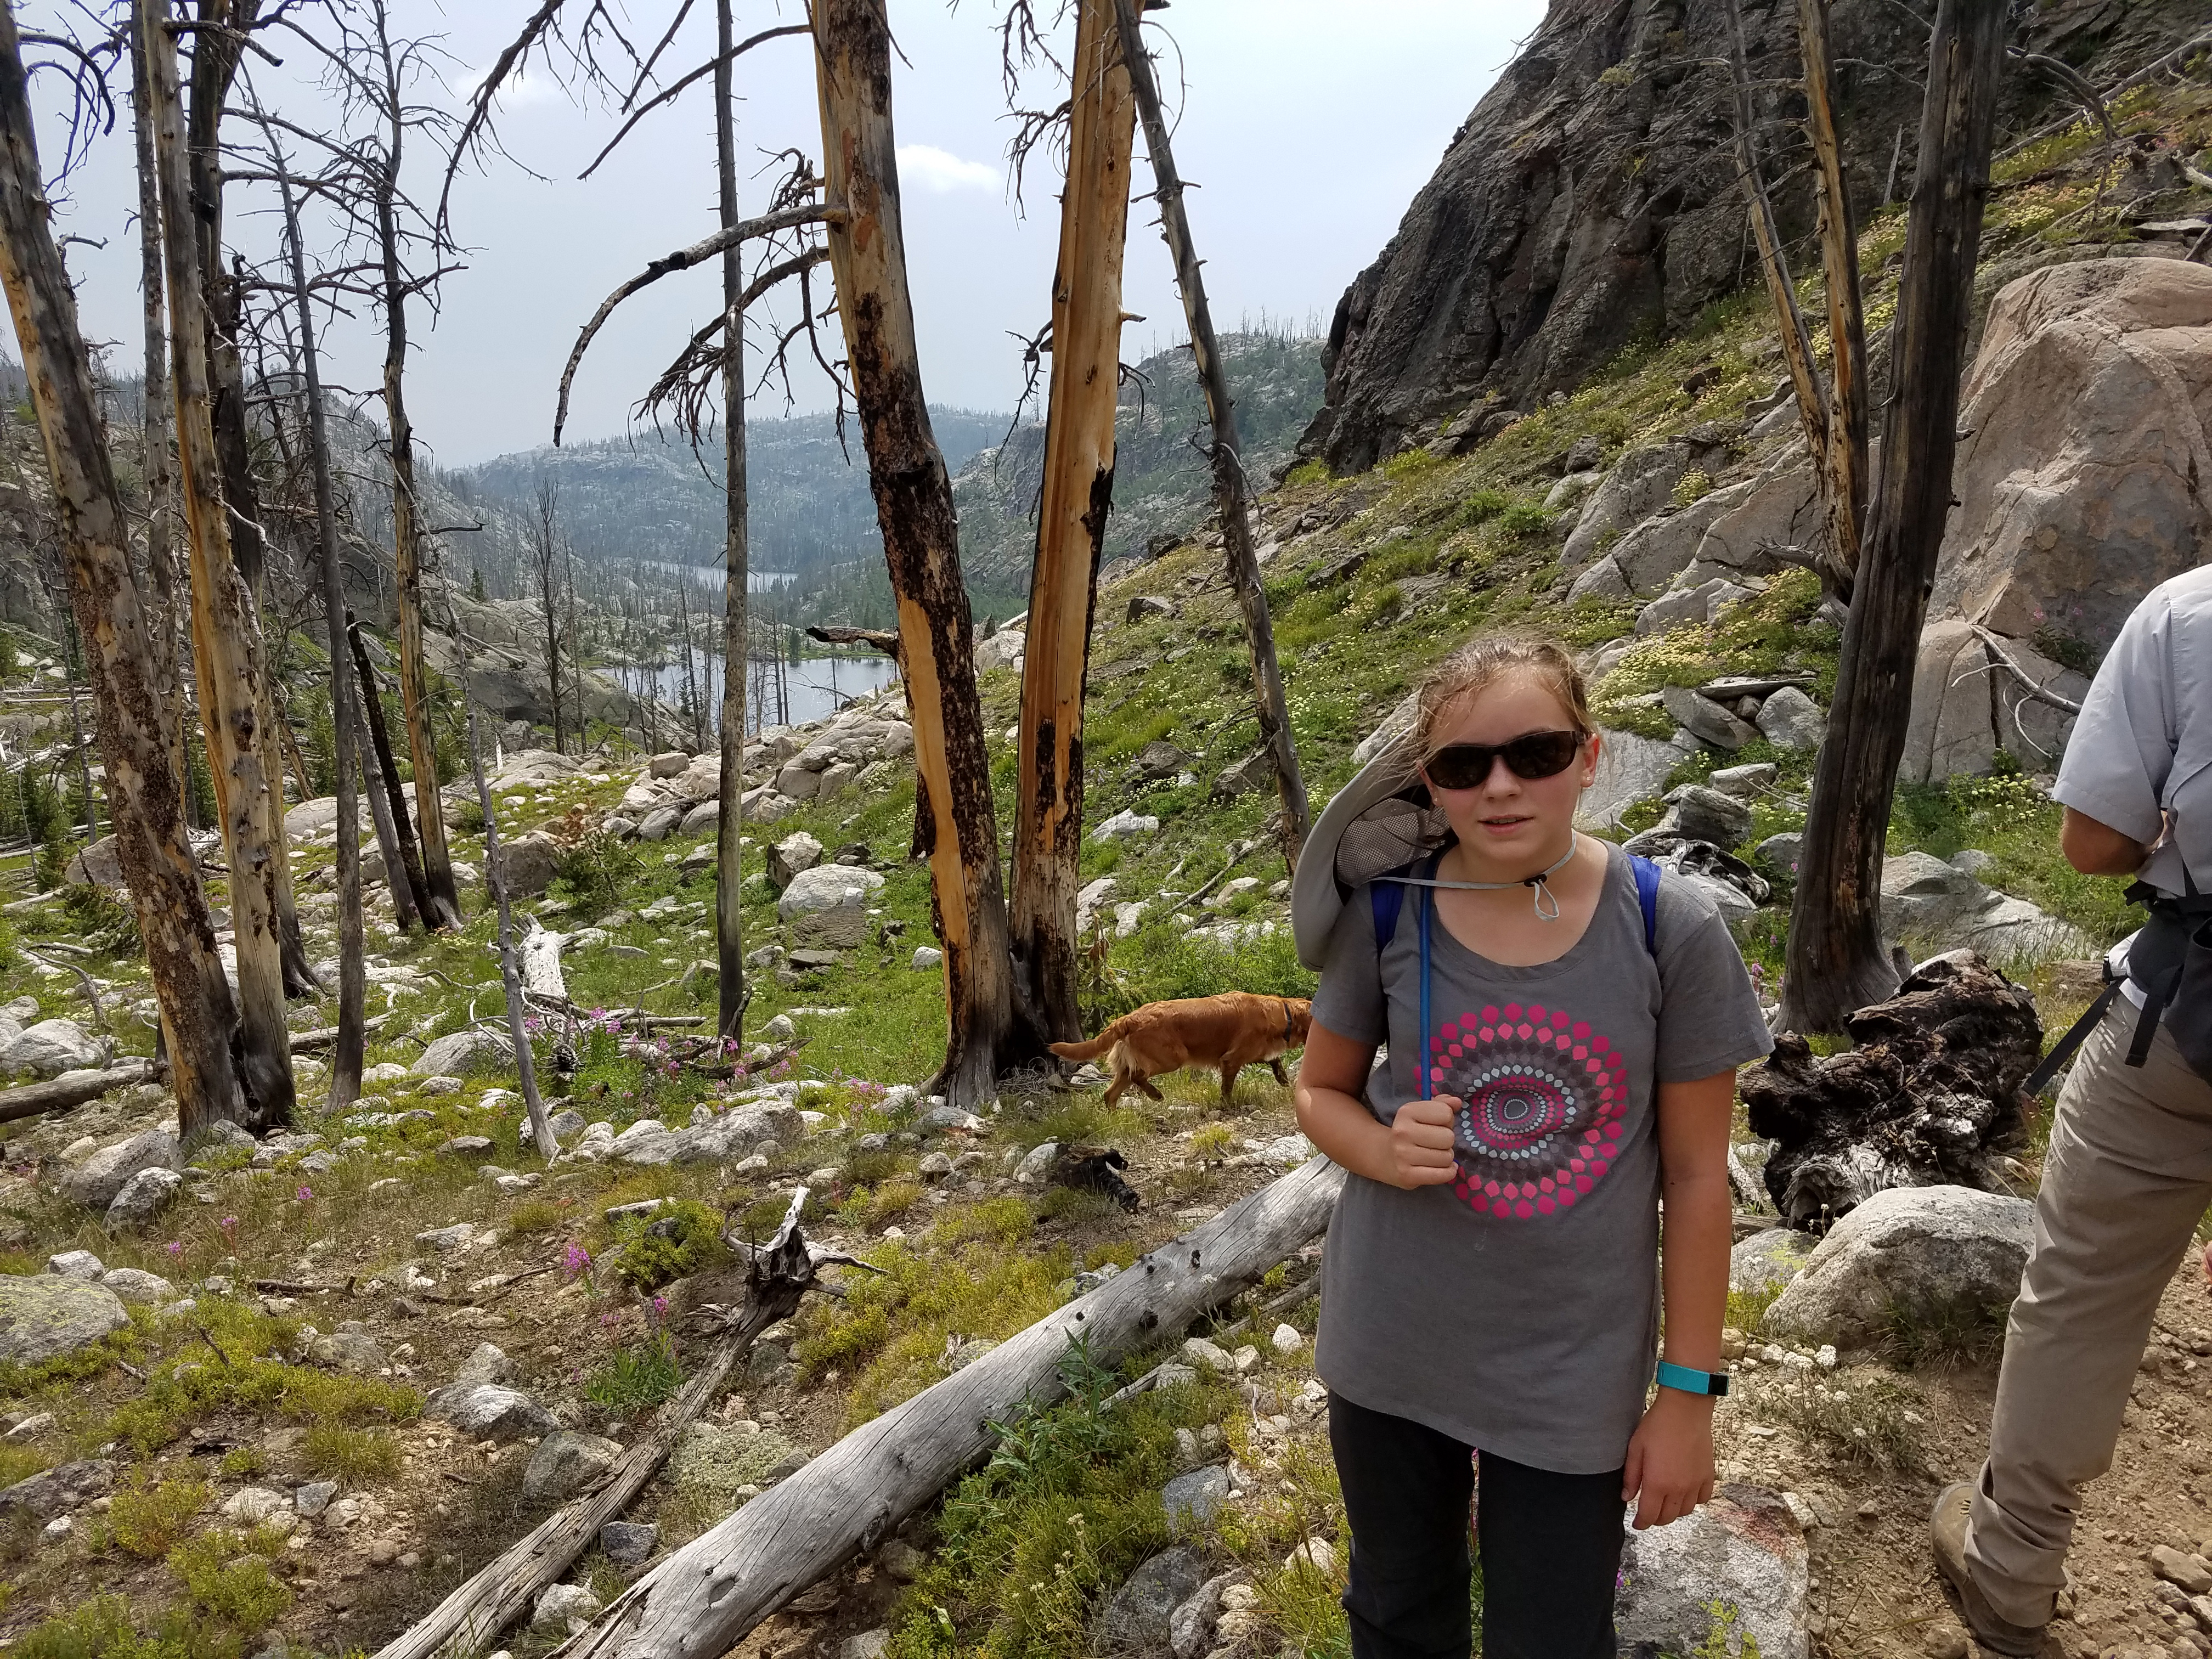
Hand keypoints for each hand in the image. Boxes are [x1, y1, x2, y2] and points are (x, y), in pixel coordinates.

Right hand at [1385, 1095, 1459, 1188]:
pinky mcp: (1407, 1175)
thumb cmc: (1412, 1132)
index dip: (1446, 1120)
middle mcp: (1402, 1132)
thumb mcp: (1423, 1113)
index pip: (1446, 1113)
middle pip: (1448, 1137)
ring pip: (1447, 1157)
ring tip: (1434, 1155)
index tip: (1436, 1125)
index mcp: (1406, 1111)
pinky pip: (1442, 1175)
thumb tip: (1457, 1102)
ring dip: (1446, 1157)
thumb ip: (1442, 1104)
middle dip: (1447, 1141)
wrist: (1385, 1156)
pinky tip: (1444, 1169)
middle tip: (1436, 1143)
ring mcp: (1403, 1155)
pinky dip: (1448, 1172)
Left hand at [1623, 1388, 1714, 1529]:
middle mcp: (1678, 1489)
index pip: (1648, 1515)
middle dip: (1655, 1519)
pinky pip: (1703, 1499)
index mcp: (1657, 1483)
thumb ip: (1631, 1476)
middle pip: (1667, 1517)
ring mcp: (1695, 1483)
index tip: (1637, 1524)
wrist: (1686, 1409)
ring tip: (1665, 1502)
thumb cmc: (1657, 1425)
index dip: (1641, 1523)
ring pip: (1685, 1511)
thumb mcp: (1635, 1448)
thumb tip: (1626, 1497)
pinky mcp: (1708, 1475)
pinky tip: (1685, 1493)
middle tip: (1648, 1513)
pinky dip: (1694, 1501)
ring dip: (1673, 1512)